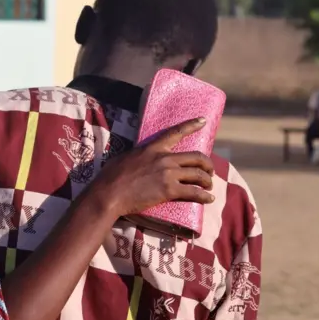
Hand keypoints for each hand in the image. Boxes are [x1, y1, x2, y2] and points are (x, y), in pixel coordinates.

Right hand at [93, 117, 214, 215]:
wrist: (110, 193)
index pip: (175, 133)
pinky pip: (194, 192)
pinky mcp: (169, 190)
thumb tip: (139, 158)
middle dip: (207, 164)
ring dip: (207, 180)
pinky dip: (204, 196)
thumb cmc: (110, 176)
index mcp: (152, 148)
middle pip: (196, 157)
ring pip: (198, 174)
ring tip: (209, 186)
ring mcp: (168, 174)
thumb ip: (138, 156)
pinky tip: (209, 198)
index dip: (192, 125)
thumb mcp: (125, 157)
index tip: (203, 121)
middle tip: (209, 171)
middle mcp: (164, 158)